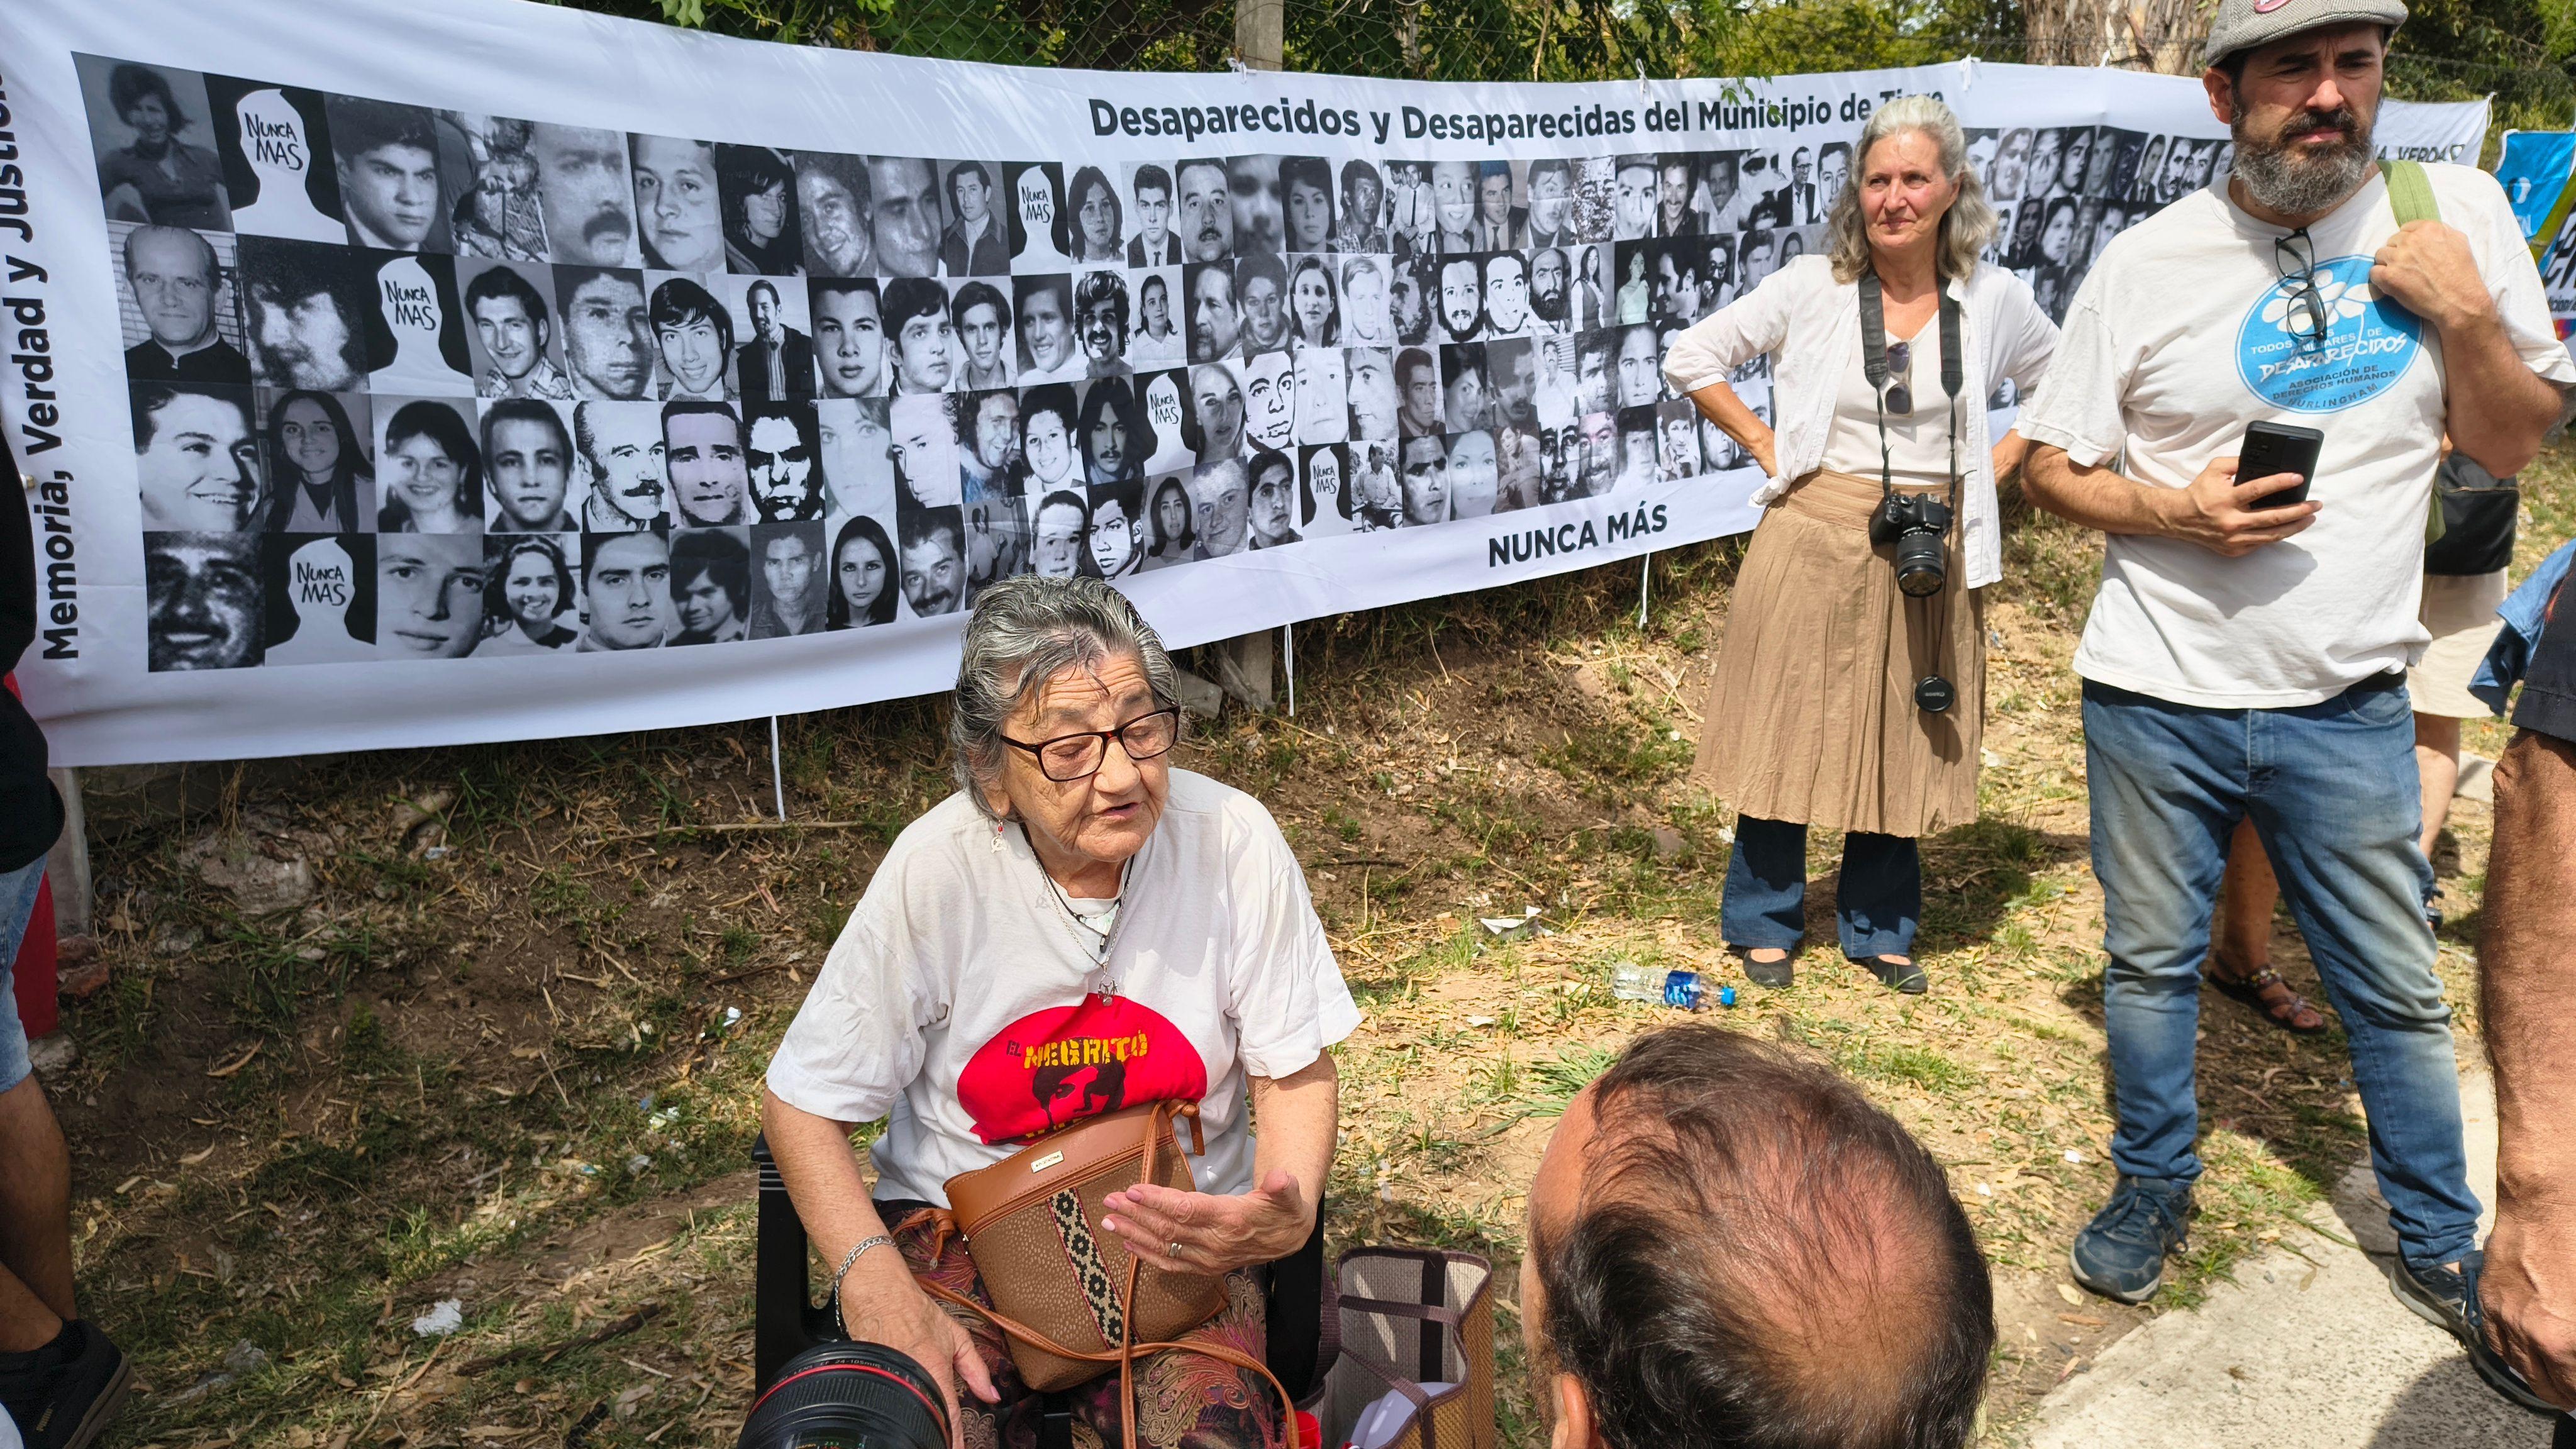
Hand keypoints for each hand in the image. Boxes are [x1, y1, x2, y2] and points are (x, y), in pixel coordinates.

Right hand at [840, 1259, 1000, 1442]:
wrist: (877, 1294)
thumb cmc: (914, 1311)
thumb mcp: (955, 1336)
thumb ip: (976, 1369)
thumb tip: (992, 1395)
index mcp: (934, 1370)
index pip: (949, 1418)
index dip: (955, 1440)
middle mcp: (911, 1379)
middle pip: (926, 1421)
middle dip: (938, 1436)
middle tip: (948, 1442)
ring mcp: (888, 1381)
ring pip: (906, 1415)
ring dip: (919, 1425)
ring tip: (931, 1434)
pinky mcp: (870, 1381)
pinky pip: (889, 1404)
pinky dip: (900, 1411)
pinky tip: (907, 1417)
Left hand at [1102, 1170, 1309, 1275]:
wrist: (1288, 1239)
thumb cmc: (1283, 1209)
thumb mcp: (1288, 1194)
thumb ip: (1283, 1186)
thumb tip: (1281, 1178)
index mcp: (1231, 1220)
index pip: (1187, 1210)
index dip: (1158, 1201)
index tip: (1133, 1190)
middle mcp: (1215, 1244)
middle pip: (1168, 1229)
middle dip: (1136, 1214)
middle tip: (1110, 1200)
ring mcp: (1207, 1259)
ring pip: (1164, 1247)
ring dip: (1134, 1233)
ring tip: (1109, 1220)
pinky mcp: (1203, 1267)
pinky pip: (1170, 1263)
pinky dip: (1147, 1255)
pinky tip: (1128, 1243)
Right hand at [2154, 453, 2318, 555]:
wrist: (2179, 519)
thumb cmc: (2199, 492)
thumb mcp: (2214, 470)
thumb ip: (2237, 463)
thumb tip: (2263, 461)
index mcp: (2226, 499)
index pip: (2258, 490)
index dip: (2280, 483)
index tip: (2299, 478)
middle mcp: (2231, 521)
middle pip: (2273, 517)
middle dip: (2299, 510)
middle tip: (2316, 504)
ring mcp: (2233, 539)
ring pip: (2272, 535)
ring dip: (2296, 526)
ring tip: (2310, 518)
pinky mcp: (2234, 550)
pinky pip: (2262, 543)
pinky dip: (2278, 535)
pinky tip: (2290, 527)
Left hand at [2371, 221, 2496, 336]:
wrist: (2459, 300)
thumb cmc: (2463, 273)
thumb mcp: (2459, 241)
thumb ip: (2441, 232)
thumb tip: (2426, 230)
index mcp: (2429, 229)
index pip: (2406, 229)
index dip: (2407, 242)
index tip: (2412, 253)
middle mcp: (2411, 240)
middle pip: (2392, 242)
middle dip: (2398, 253)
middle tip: (2407, 267)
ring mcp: (2398, 258)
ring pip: (2380, 255)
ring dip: (2387, 265)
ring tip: (2400, 276)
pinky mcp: (2389, 276)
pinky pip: (2373, 272)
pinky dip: (2379, 278)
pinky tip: (2391, 284)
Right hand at [2482, 1192, 2575, 1407]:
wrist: (2545, 1204)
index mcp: (2567, 1339)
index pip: (2575, 1386)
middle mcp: (2534, 1335)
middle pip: (2548, 1387)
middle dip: (2567, 1394)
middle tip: (2575, 1392)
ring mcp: (2507, 1318)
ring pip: (2521, 1370)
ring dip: (2541, 1380)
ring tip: (2556, 1381)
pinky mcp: (2489, 1300)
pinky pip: (2496, 1343)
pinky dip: (2513, 1357)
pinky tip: (2527, 1356)